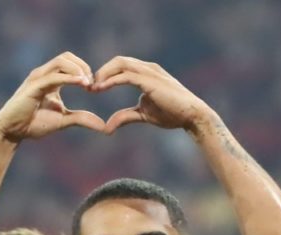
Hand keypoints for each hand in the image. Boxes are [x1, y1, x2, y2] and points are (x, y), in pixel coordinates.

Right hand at [0, 52, 104, 142]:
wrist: (12, 132)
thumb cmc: (33, 124)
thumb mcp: (63, 121)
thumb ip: (82, 119)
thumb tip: (103, 125)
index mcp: (51, 79)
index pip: (71, 63)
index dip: (85, 71)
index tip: (93, 87)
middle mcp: (44, 74)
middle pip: (67, 56)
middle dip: (83, 66)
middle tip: (92, 83)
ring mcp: (38, 78)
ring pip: (61, 61)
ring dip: (78, 69)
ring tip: (87, 83)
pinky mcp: (33, 86)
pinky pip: (53, 76)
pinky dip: (69, 78)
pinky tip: (81, 83)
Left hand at [92, 57, 214, 134]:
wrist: (191, 116)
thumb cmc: (171, 114)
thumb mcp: (143, 115)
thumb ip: (125, 117)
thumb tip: (107, 128)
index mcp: (146, 73)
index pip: (121, 66)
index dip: (105, 74)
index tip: (93, 88)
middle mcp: (147, 68)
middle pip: (118, 60)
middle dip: (101, 71)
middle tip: (88, 86)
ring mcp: (149, 72)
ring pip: (120, 64)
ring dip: (103, 74)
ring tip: (92, 87)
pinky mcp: (150, 80)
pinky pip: (126, 76)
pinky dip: (111, 81)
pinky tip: (100, 89)